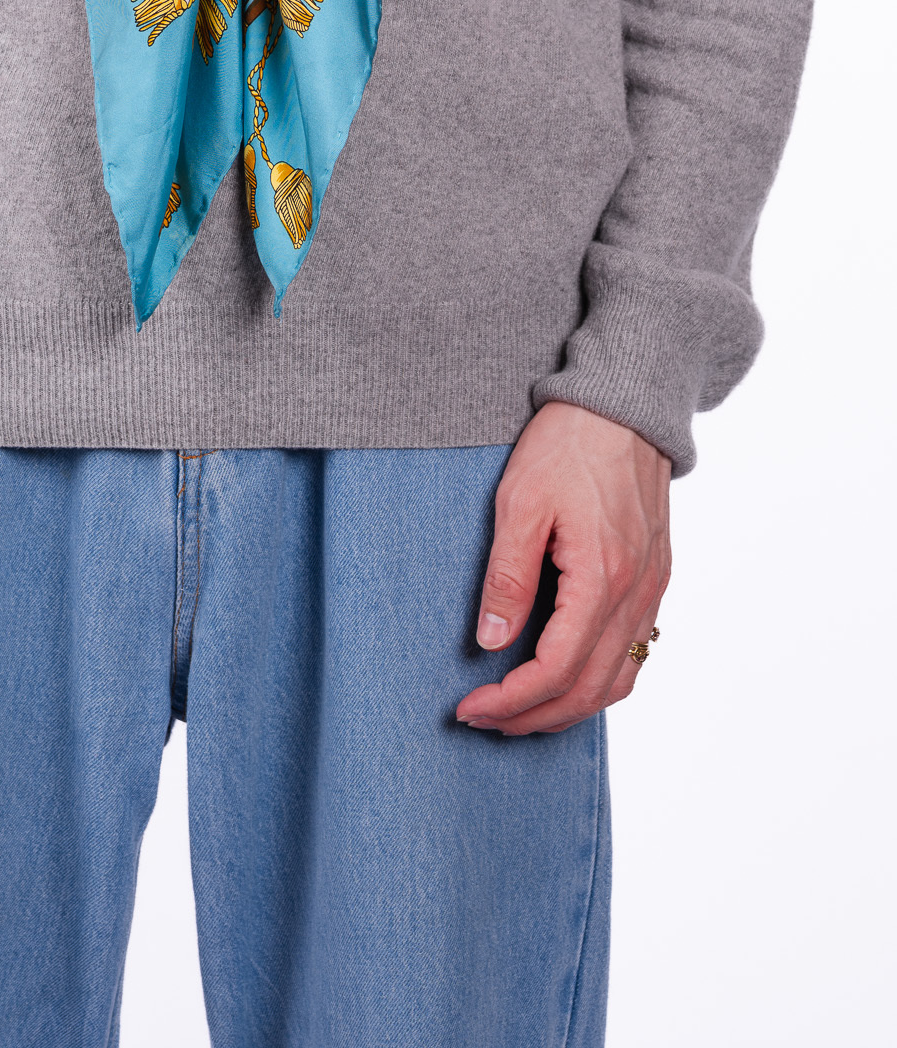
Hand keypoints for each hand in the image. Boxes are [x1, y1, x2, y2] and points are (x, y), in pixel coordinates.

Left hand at [456, 403, 670, 735]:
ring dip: (570, 708)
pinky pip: (635, 651)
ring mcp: (652, 588)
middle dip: (534, 717)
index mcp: (601, 577)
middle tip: (486, 720)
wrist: (624, 405)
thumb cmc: (568, 444)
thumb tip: (489, 641)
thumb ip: (508, 576)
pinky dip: (600, 680)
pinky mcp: (655, 578)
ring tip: (521, 711)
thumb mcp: (520, 502)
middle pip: (589, 689)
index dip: (510, 700)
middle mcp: (636, 592)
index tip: (470, 707)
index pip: (555, 669)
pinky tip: (567, 675)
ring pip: (619, 679)